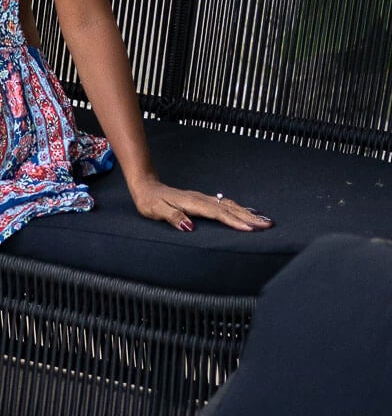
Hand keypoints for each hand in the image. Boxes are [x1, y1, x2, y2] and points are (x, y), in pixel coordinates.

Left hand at [130, 177, 272, 233]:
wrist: (146, 187)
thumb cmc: (150, 201)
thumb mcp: (156, 211)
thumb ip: (173, 217)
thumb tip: (189, 227)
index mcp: (192, 203)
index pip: (217, 213)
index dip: (234, 221)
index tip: (250, 229)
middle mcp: (200, 199)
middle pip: (229, 208)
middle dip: (249, 217)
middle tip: (268, 224)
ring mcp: (202, 199)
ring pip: (229, 205)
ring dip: (247, 213)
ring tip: (264, 220)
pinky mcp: (202, 200)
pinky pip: (224, 204)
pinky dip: (238, 208)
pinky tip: (246, 212)